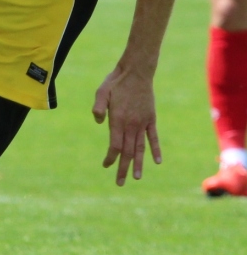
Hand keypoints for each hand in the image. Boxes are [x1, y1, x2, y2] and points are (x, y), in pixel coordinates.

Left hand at [92, 65, 160, 185]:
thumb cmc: (116, 82)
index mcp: (118, 120)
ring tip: (137, 178)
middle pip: (127, 151)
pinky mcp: (150, 119)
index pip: (114, 145)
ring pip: (140, 148)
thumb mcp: (101, 91)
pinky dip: (155, 149)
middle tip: (120, 183)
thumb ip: (98, 107)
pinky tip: (157, 161)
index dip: (111, 158)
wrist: (136, 71)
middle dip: (123, 168)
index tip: (106, 165)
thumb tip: (99, 122)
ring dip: (138, 163)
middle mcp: (131, 124)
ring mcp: (142, 122)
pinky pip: (153, 137)